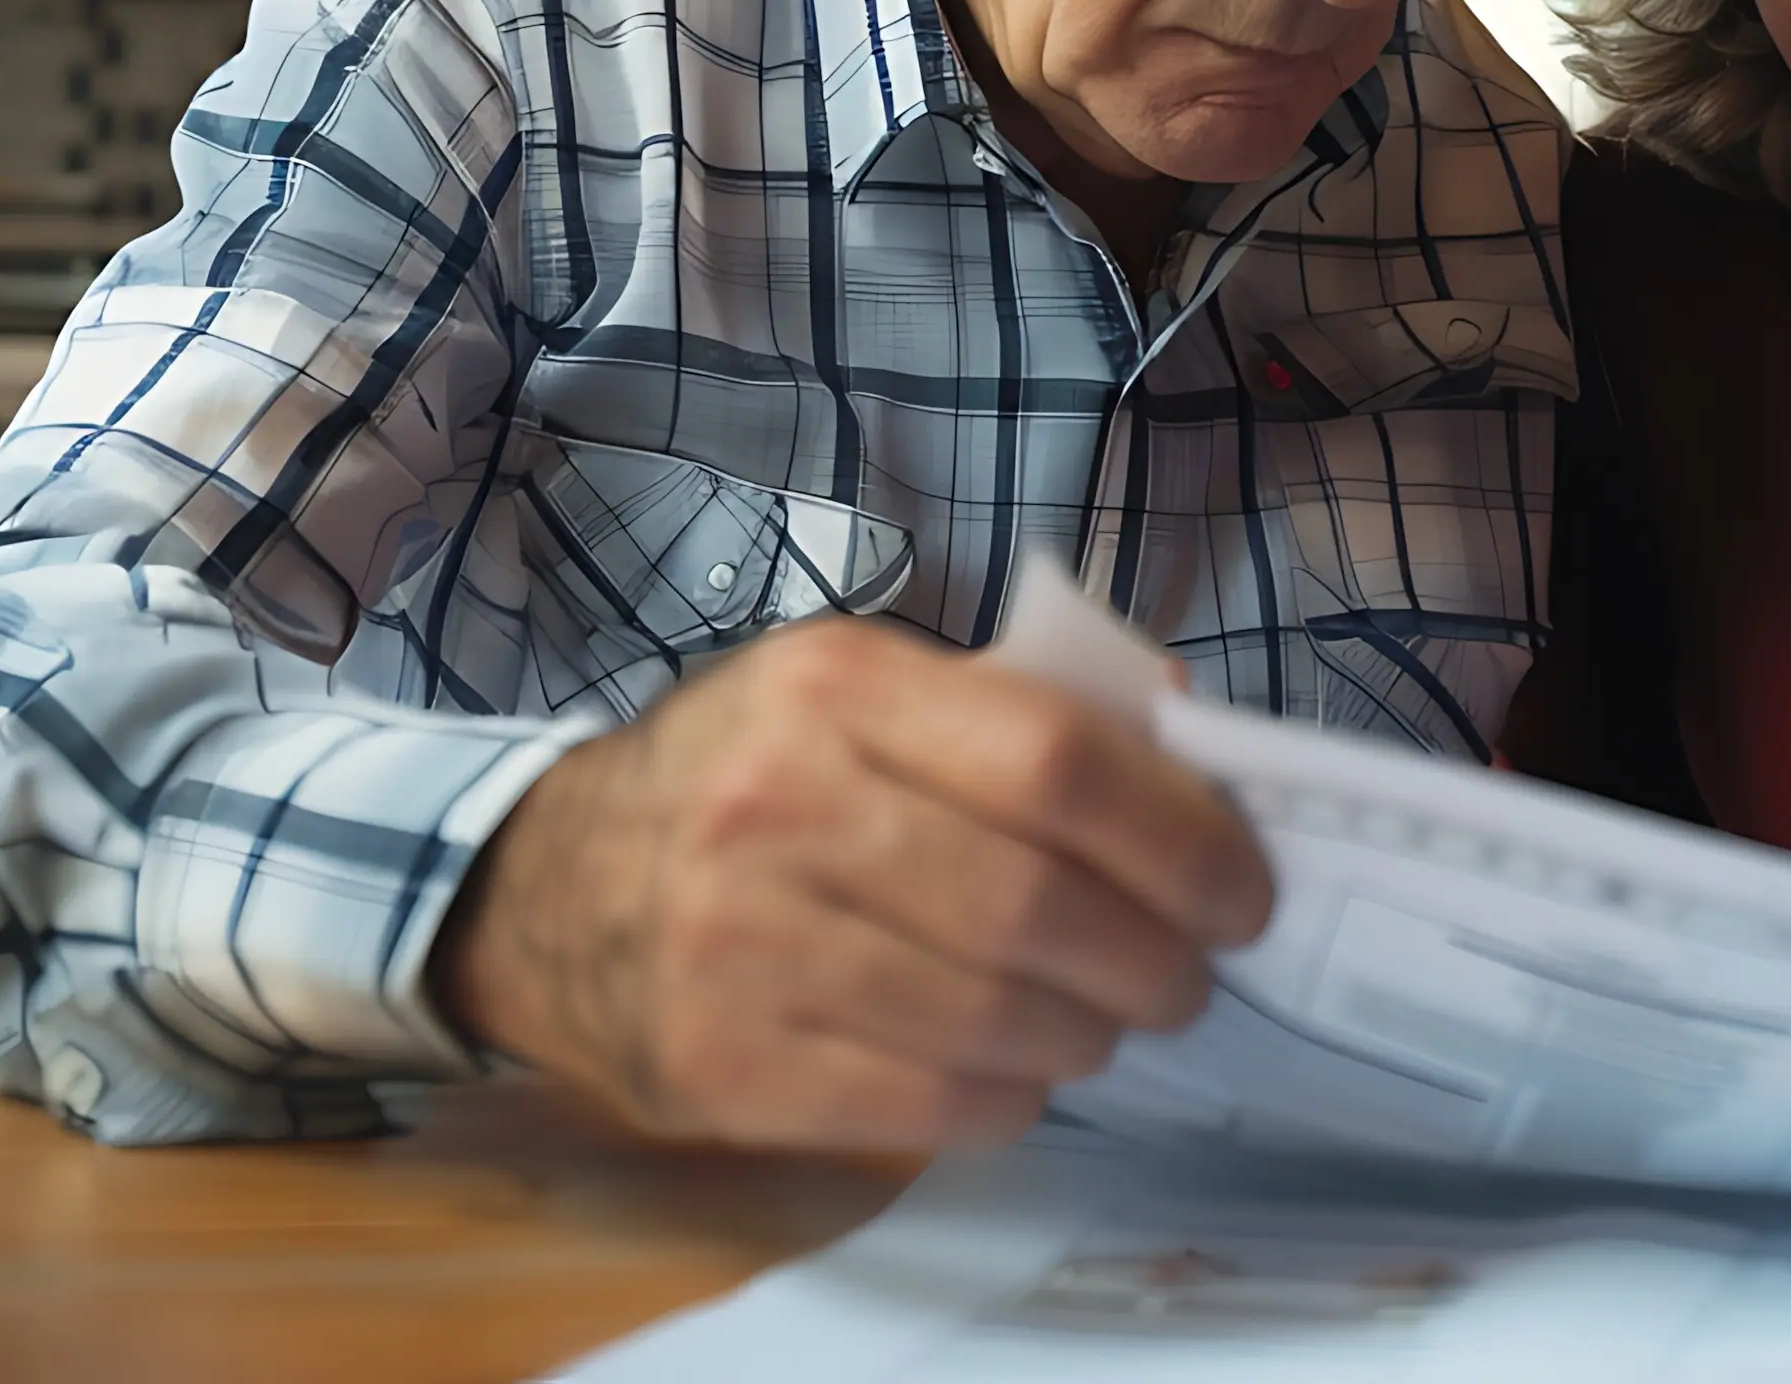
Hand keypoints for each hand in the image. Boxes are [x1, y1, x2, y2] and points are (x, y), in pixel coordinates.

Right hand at [432, 615, 1273, 1151]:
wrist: (550, 887)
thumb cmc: (749, 777)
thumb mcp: (861, 690)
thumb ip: (1020, 705)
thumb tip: (1194, 738)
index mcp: (834, 684)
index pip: (1056, 760)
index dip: (1179, 837)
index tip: (1239, 889)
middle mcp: (776, 803)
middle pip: (1034, 903)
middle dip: (1153, 960)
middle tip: (1186, 978)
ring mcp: (736, 942)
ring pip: (989, 1017)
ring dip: (1087, 1036)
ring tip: (1104, 1024)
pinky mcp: (718, 1064)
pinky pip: (922, 1105)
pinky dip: (1005, 1100)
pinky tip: (1017, 1074)